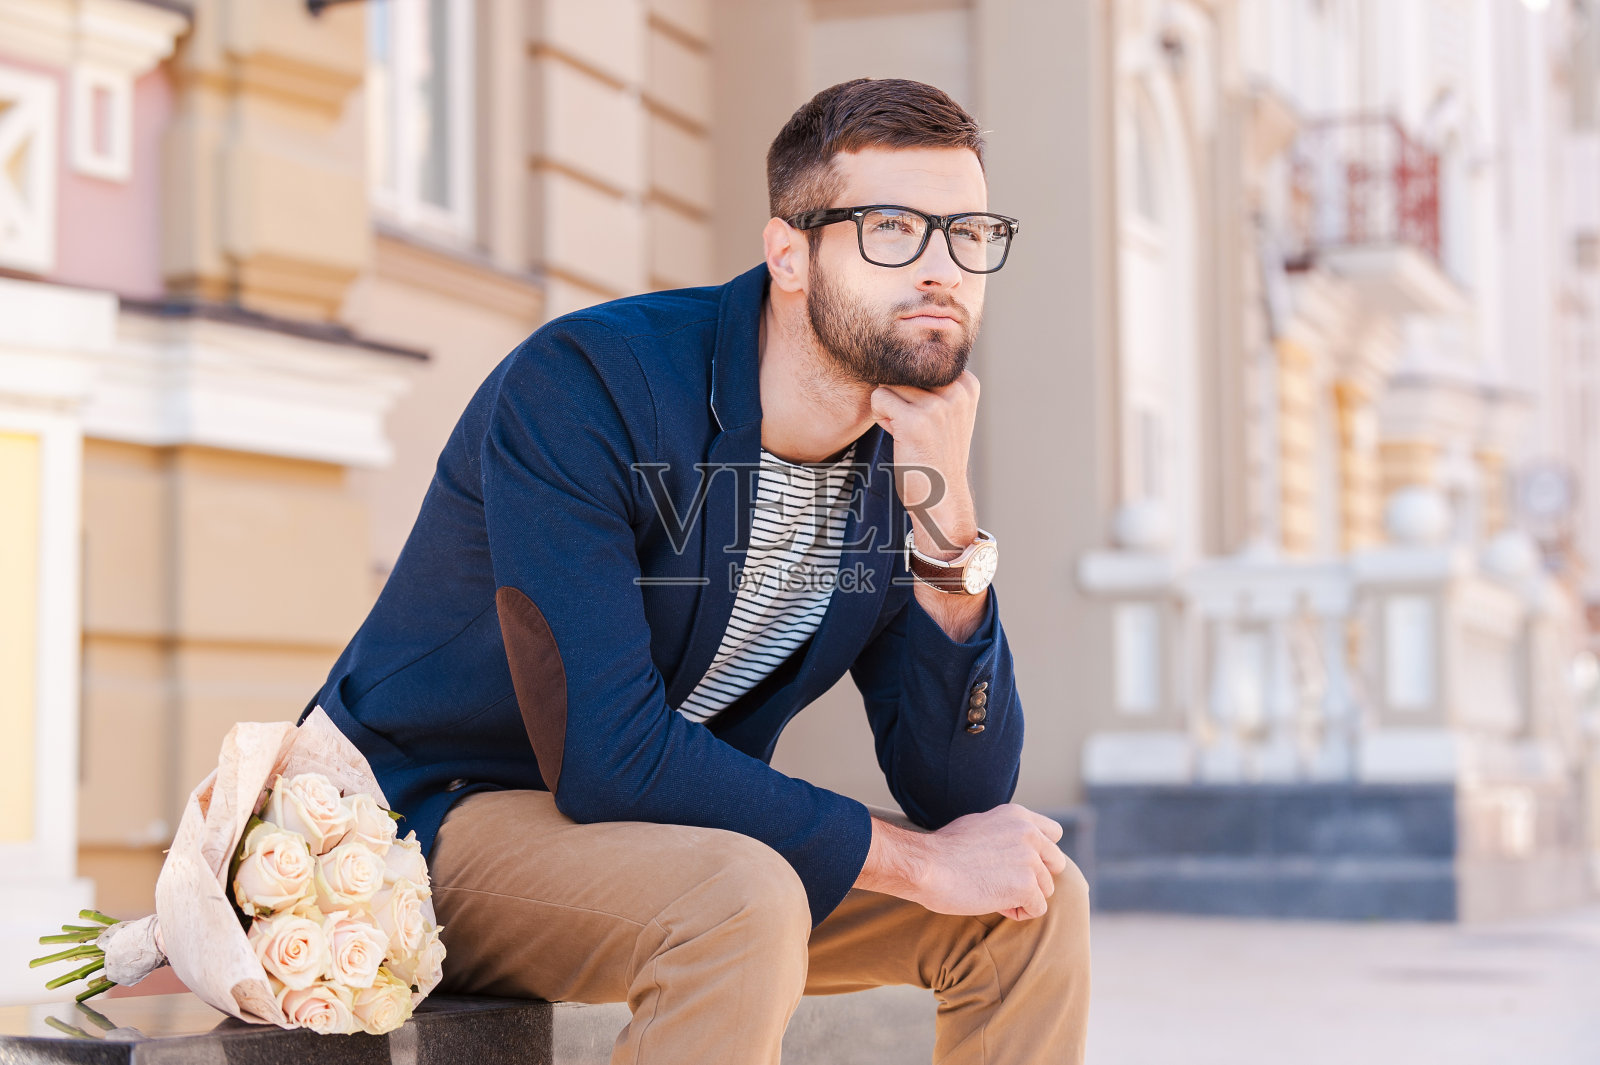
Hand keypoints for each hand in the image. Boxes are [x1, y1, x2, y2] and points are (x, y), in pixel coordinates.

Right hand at [856, 804, 1068, 919]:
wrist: (927, 866)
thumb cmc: (943, 850)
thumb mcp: (979, 825)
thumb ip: (1005, 832)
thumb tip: (1016, 848)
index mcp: (1018, 816)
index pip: (1054, 834)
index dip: (1041, 853)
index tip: (1018, 863)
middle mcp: (1029, 834)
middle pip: (1055, 864)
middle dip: (1036, 877)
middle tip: (1005, 882)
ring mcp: (1030, 859)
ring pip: (1046, 889)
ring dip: (1023, 896)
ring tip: (992, 892)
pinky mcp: (1026, 885)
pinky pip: (1036, 909)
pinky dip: (1017, 912)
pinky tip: (993, 903)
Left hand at [870, 371, 979, 558]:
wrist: (943, 499)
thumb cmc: (937, 455)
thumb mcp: (947, 412)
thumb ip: (935, 383)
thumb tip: (900, 352)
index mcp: (967, 383)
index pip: (920, 364)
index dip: (914, 392)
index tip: (930, 421)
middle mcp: (957, 389)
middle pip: (903, 372)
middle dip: (900, 399)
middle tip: (917, 429)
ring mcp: (937, 404)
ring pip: (888, 384)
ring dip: (890, 410)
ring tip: (910, 434)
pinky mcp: (915, 420)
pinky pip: (878, 399)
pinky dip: (882, 419)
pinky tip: (901, 438)